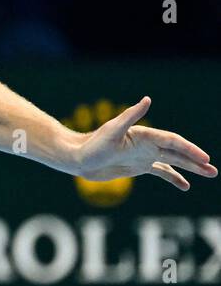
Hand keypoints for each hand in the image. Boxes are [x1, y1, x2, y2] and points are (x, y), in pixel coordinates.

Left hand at [75, 97, 216, 189]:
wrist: (78, 158)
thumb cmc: (93, 144)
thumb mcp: (112, 131)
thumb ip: (130, 115)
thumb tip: (147, 100)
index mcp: (144, 135)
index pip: (172, 141)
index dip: (189, 149)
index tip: (204, 159)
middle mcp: (147, 144)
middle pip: (177, 151)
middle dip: (196, 160)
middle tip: (213, 170)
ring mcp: (144, 155)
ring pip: (174, 161)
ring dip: (191, 168)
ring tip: (209, 173)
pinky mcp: (138, 166)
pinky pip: (161, 171)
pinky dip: (174, 177)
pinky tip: (185, 186)